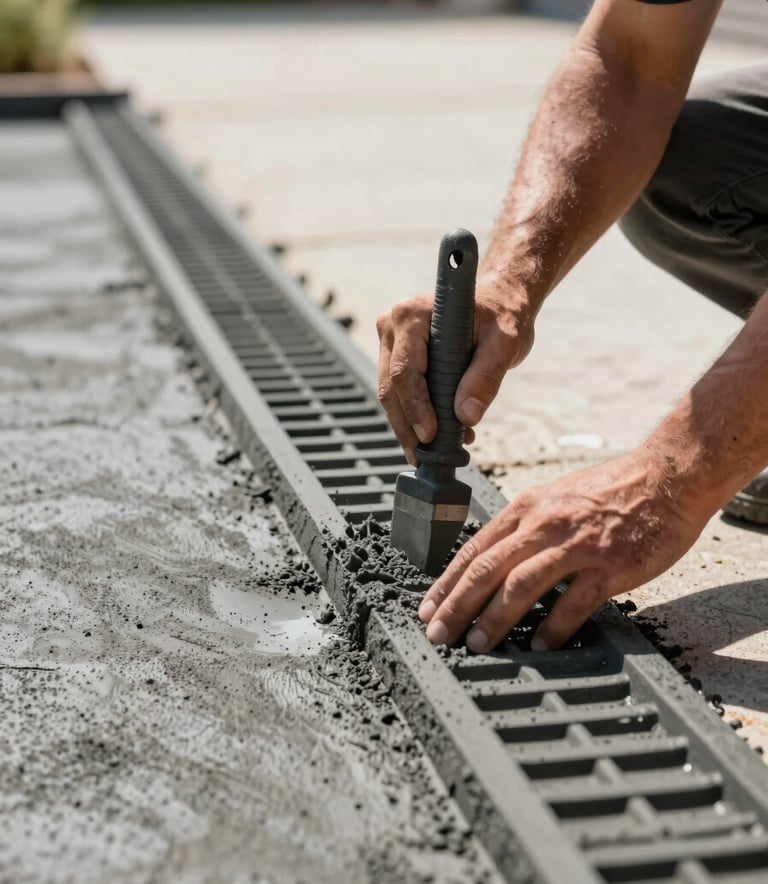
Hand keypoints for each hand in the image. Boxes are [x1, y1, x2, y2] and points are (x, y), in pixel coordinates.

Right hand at [376, 281, 534, 464]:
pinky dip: (415, 415)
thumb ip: (485, 377)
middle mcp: (393, 326)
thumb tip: (466, 416)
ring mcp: (392, 341)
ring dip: (409, 425)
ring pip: (390, 394)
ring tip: (431, 451)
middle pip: (390, 387)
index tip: (430, 435)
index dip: (415, 408)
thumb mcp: (503, 343)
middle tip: (423, 456)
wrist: (500, 301)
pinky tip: (437, 435)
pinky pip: (400, 391)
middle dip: (407, 425)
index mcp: (413, 315)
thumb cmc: (502, 315)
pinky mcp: (397, 355)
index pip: (405, 371)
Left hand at [417, 450, 708, 650]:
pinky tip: (538, 646)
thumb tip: (498, 561)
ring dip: (493, 618)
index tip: (429, 609)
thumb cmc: (612, 490)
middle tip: (437, 634)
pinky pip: (573, 602)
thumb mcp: (556, 497)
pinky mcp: (609, 566)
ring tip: (476, 644)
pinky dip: (552, 627)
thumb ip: (527, 527)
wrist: (666, 476)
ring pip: (521, 585)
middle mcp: (544, 525)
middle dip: (456, 605)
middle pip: (487, 569)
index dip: (447, 582)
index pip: (475, 549)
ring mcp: (577, 545)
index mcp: (528, 509)